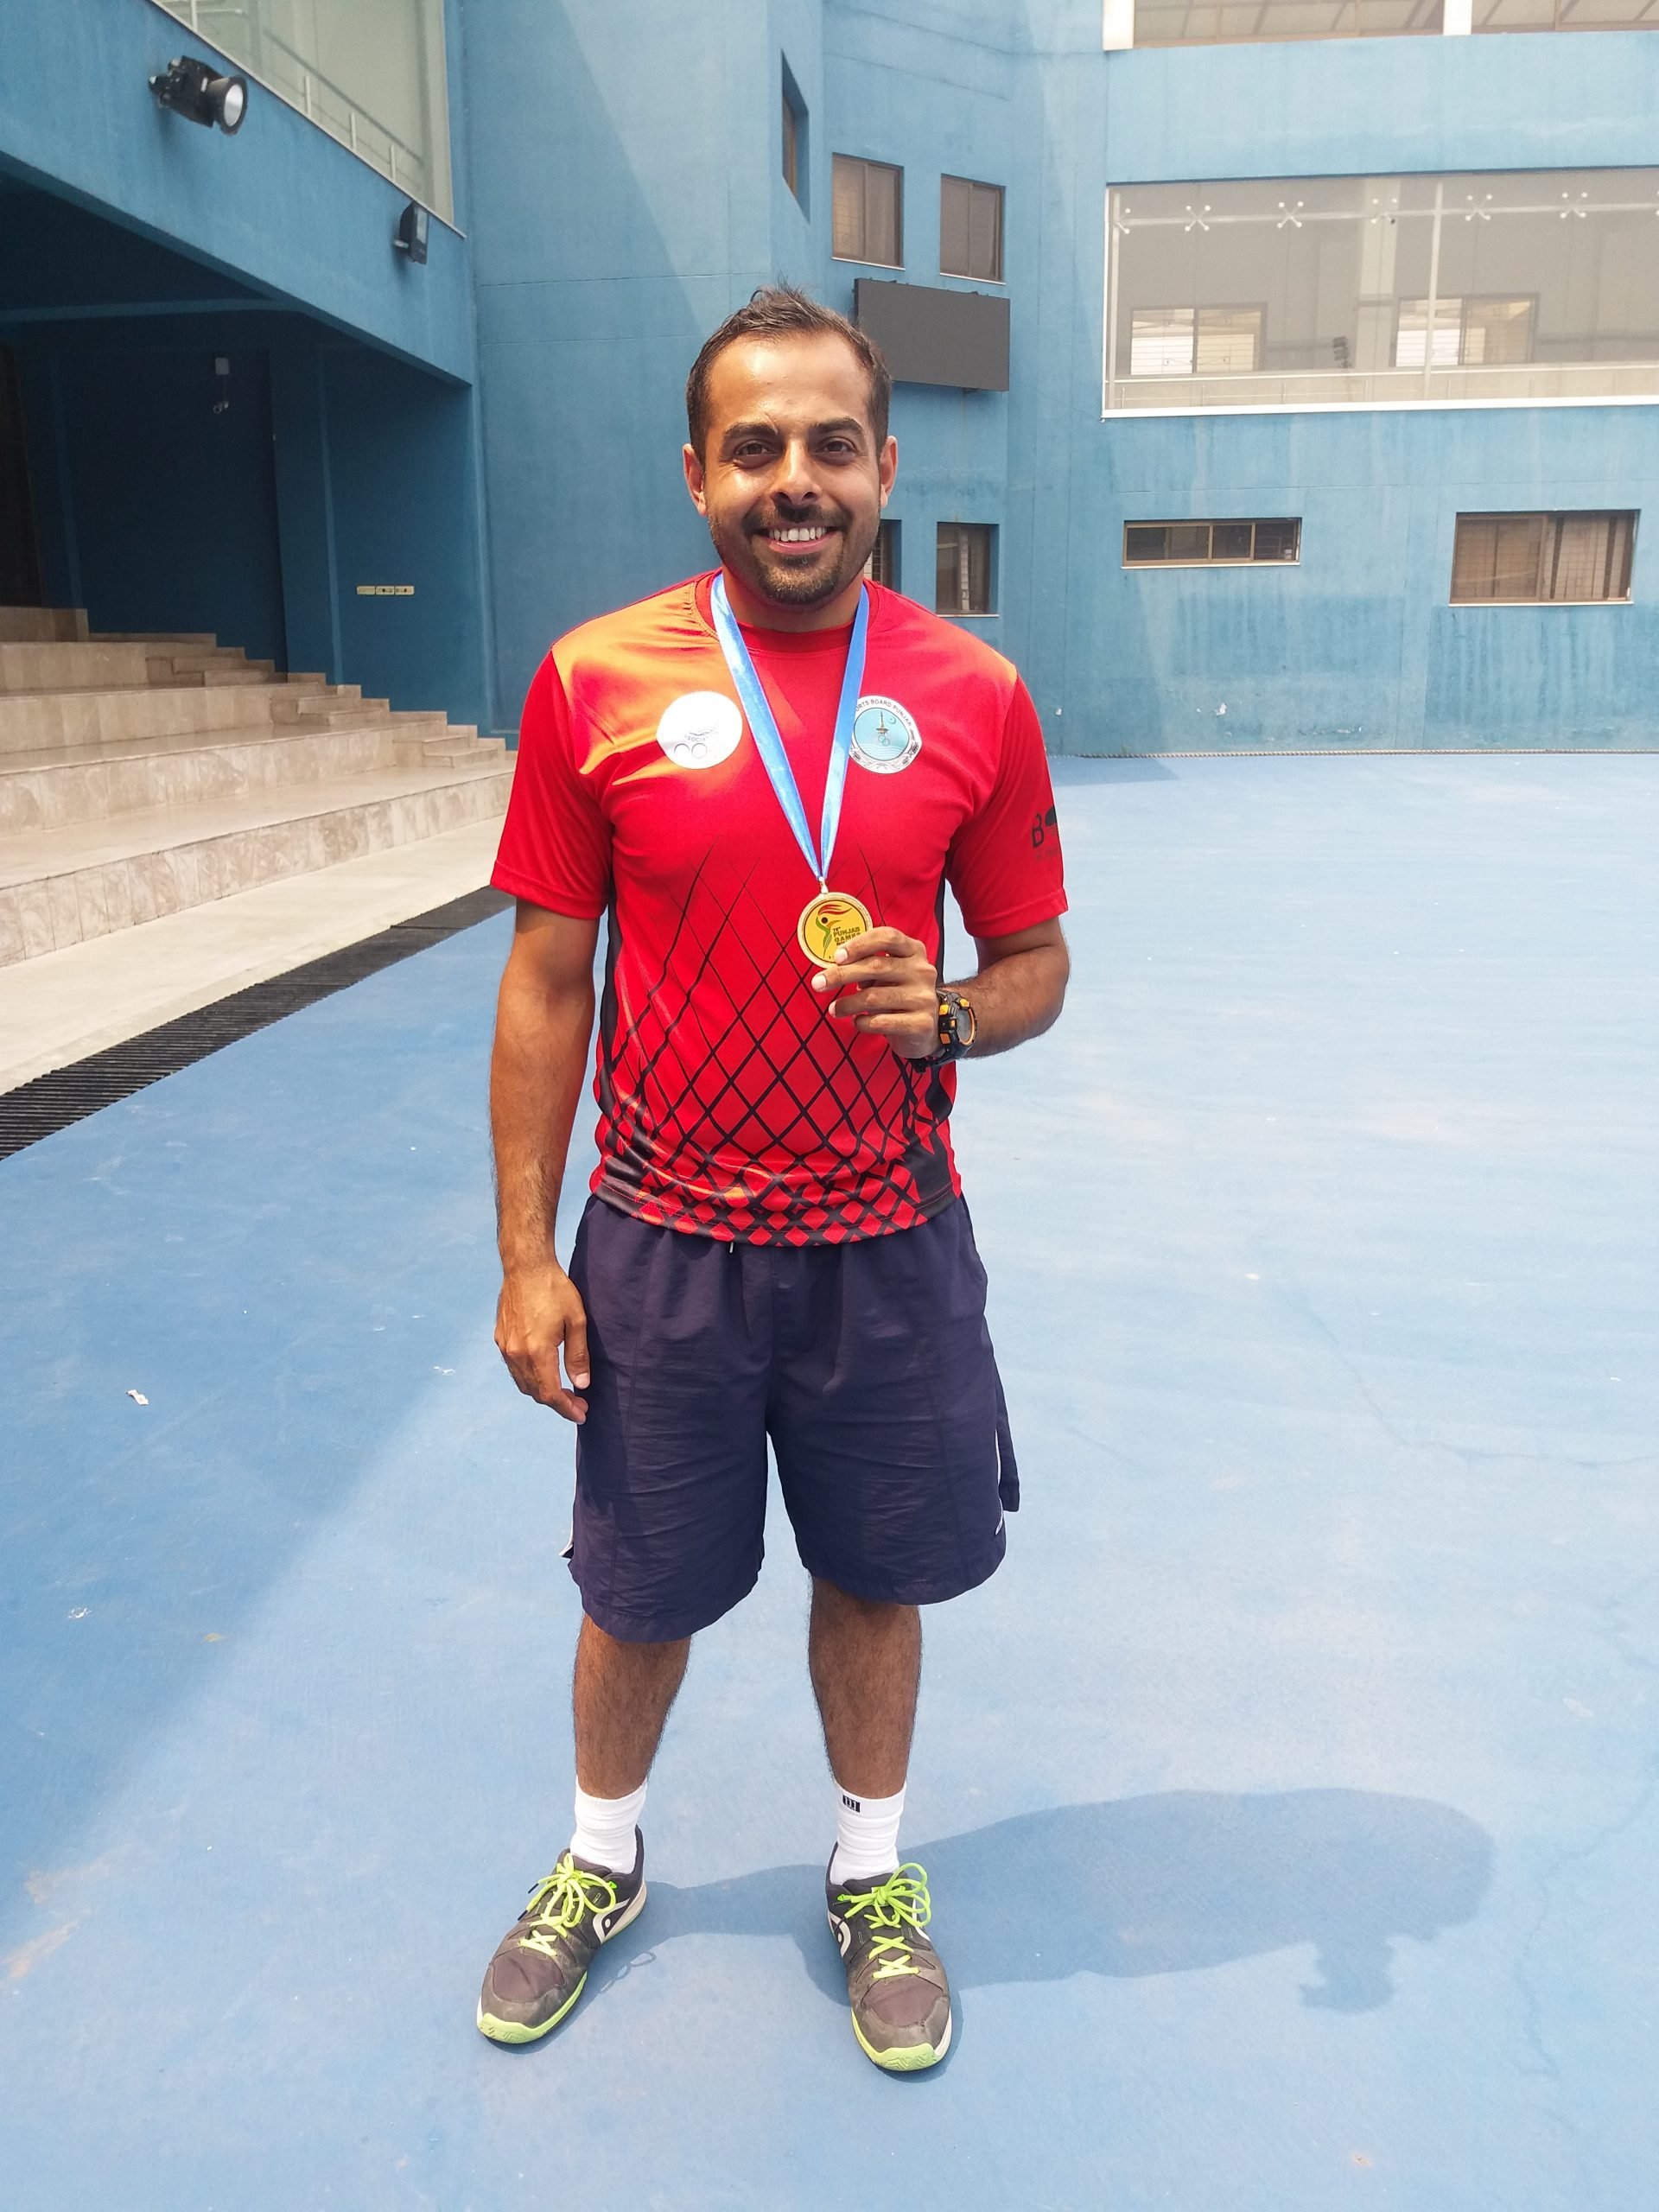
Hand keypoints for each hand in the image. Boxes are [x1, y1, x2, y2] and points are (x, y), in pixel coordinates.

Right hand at [495, 1260, 590, 1421]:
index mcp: (537, 1352)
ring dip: (542, 1391)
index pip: (550, 1394)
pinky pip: (513, 1368)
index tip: (581, 1414)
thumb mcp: (576, 1321)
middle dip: (557, 1402)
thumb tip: (581, 1384)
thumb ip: (578, 1355)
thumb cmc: (554, 1289)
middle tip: (578, 1403)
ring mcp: (505, 1347)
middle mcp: (516, 1354)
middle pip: (536, 1392)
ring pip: (523, 1382)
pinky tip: (543, 1372)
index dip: (566, 1408)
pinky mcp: (500, 1338)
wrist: (525, 1266)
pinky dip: (529, 1377)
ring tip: (563, 1391)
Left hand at [811, 925, 937, 1060]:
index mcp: (914, 951)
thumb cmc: (898, 994)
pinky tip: (857, 1022)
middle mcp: (921, 971)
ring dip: (847, 1004)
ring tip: (834, 1009)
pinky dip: (862, 1023)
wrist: (926, 1029)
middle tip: (818, 983)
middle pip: (875, 966)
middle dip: (841, 975)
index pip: (887, 937)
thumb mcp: (888, 974)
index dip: (860, 944)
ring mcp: (923, 997)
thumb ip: (869, 965)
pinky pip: (881, 1022)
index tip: (837, 957)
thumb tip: (835, 968)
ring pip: (874, 997)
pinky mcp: (921, 1023)